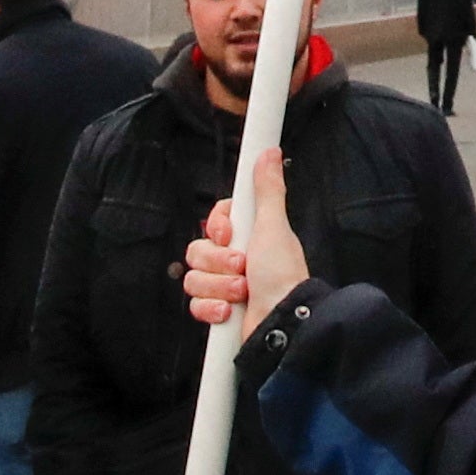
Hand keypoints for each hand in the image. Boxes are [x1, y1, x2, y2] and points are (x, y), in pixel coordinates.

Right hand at [181, 150, 310, 332]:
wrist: (282, 321)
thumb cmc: (283, 274)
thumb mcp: (274, 225)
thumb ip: (267, 189)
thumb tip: (270, 154)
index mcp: (247, 236)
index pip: (213, 222)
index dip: (217, 228)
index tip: (229, 235)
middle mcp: (233, 260)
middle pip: (197, 250)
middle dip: (218, 262)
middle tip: (243, 268)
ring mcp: (224, 285)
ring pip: (193, 278)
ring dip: (219, 287)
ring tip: (243, 292)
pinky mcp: (217, 310)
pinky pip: (194, 304)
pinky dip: (212, 309)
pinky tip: (229, 312)